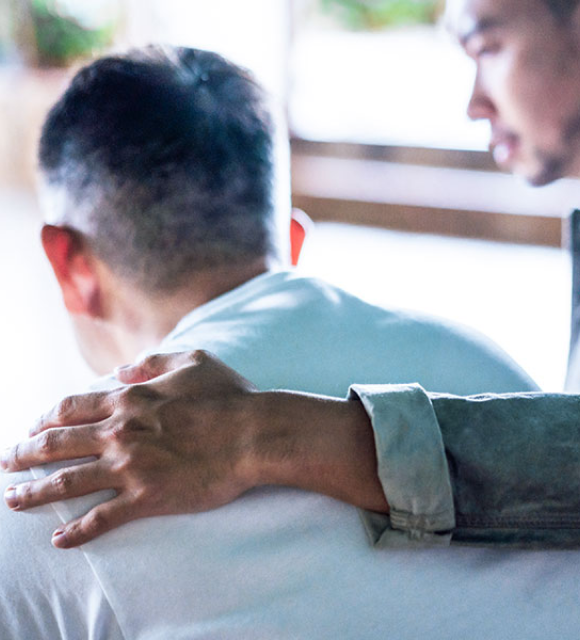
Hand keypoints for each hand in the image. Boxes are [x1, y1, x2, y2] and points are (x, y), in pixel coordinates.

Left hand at [1, 350, 261, 547]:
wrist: (253, 434)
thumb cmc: (228, 396)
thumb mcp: (192, 361)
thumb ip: (153, 361)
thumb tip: (123, 368)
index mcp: (129, 399)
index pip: (70, 409)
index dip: (44, 418)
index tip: (32, 426)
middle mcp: (120, 432)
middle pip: (57, 443)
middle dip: (26, 452)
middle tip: (8, 460)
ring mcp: (131, 467)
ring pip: (68, 482)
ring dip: (34, 491)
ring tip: (12, 498)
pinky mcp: (147, 497)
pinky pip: (102, 518)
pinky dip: (77, 531)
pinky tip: (59, 539)